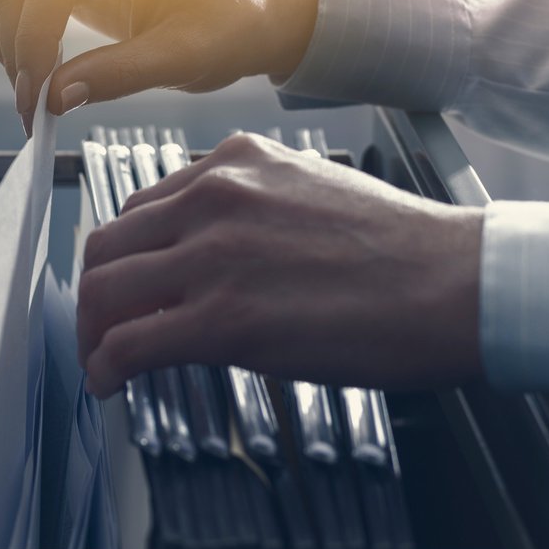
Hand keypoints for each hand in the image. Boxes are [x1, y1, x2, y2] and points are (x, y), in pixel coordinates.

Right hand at [0, 0, 319, 133]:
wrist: (244, 9)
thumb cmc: (226, 26)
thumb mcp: (184, 59)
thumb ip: (118, 75)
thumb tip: (52, 98)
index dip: (31, 43)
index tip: (35, 101)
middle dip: (13, 48)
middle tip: (32, 106)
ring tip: (32, 84)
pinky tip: (28, 59)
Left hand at [76, 134, 484, 396]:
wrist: (456, 285)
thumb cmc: (404, 251)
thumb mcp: (313, 193)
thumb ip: (254, 210)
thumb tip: (217, 253)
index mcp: (235, 164)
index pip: (145, 207)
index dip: (127, 254)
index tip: (129, 284)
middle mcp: (213, 197)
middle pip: (109, 244)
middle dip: (96, 292)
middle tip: (101, 326)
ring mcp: (213, 256)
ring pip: (105, 290)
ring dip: (92, 332)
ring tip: (101, 359)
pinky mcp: (222, 319)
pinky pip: (130, 344)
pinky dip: (105, 367)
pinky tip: (110, 384)